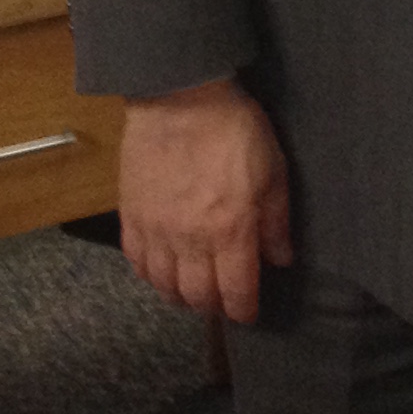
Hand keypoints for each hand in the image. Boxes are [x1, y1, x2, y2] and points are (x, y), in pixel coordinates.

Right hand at [119, 77, 292, 321]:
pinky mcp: (131, 216)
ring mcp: (156, 231)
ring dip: (181, 296)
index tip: (249, 314)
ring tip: (194, 292)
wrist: (180, 99)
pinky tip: (161, 272)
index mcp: (230, 231)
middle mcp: (190, 241)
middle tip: (223, 302)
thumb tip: (281, 258)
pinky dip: (150, 276)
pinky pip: (137, 262)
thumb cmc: (234, 130)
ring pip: (164, 285)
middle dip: (213, 307)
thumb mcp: (273, 172)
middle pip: (197, 296)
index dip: (244, 310)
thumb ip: (276, 221)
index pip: (236, 291)